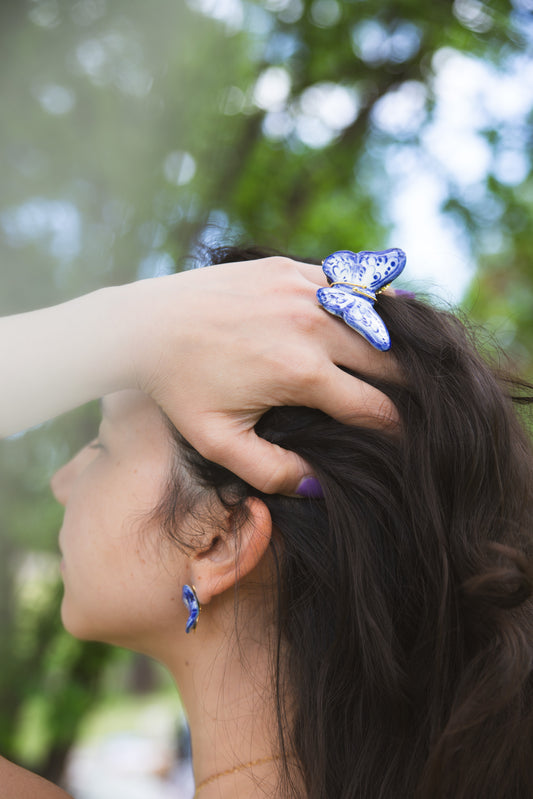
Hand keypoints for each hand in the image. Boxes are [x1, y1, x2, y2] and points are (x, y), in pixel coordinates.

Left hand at [130, 257, 397, 494]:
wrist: (146, 325)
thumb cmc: (181, 387)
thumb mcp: (219, 441)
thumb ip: (273, 472)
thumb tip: (321, 486)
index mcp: (301, 372)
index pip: (373, 407)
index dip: (394, 430)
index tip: (405, 442)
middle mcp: (313, 326)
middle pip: (388, 362)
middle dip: (406, 390)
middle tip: (416, 407)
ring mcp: (305, 290)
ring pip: (378, 319)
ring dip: (396, 346)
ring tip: (411, 367)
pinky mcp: (292, 269)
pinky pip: (351, 284)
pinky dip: (372, 304)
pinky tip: (381, 319)